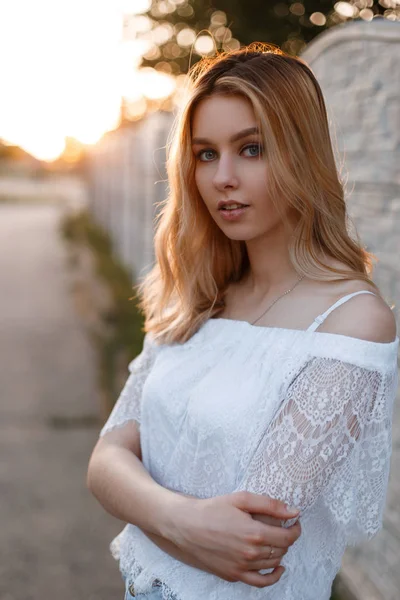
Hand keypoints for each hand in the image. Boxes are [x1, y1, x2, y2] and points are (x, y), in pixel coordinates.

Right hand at [167, 491, 300, 587]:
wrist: (185, 526)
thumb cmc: (212, 509)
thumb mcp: (241, 499)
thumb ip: (270, 505)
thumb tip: (293, 512)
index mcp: (254, 533)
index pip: (287, 537)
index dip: (295, 529)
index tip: (294, 523)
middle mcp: (250, 553)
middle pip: (281, 549)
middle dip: (286, 538)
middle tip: (282, 527)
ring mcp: (242, 567)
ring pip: (273, 563)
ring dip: (279, 551)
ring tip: (275, 540)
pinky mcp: (234, 575)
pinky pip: (260, 582)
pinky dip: (273, 577)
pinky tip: (278, 568)